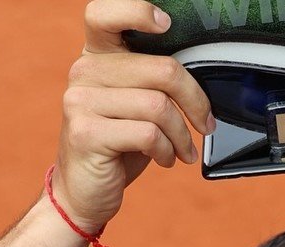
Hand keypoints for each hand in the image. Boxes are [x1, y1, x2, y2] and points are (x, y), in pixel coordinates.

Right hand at [52, 0, 214, 232]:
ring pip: (159, 106)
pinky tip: (165, 159)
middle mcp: (83, 72)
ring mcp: (80, 101)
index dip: (138, 11)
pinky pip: (148, 134)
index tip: (167, 25)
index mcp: (96, 57)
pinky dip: (167, 150)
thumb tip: (202, 74)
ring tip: (182, 150)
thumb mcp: (135, 104)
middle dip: (195, 102)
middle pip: (162, 70)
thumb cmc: (117, 144)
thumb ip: (152, 80)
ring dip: (182, 135)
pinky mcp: (86, 133)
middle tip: (204, 124)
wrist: (83, 191)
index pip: (103, 15)